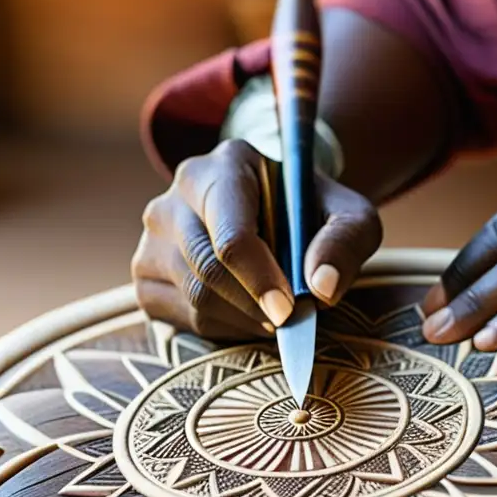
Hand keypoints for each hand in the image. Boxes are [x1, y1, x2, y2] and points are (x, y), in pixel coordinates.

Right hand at [132, 139, 380, 338]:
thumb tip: (322, 287)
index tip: (288, 310)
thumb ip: (346, 242)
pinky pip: (183, 318)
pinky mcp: (146, 276)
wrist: (275, 211)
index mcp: (223, 167)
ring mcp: (153, 238)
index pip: (229, 234)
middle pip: (208, 270)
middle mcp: (174, 197)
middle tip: (290, 321)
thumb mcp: (350, 216)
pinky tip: (249, 316)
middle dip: (254, 304)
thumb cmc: (312, 213)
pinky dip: (224, 328)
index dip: (258, 278)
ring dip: (244, 319)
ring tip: (277, 315)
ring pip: (194, 298)